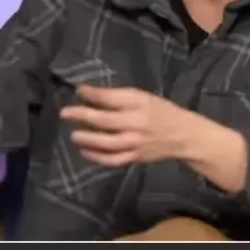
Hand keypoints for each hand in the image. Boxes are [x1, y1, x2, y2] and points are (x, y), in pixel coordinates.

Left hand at [60, 87, 192, 167]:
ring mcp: (136, 143)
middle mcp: (137, 124)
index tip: (78, 90)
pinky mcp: (136, 157)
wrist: (184, 136)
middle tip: (65, 113)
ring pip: (107, 143)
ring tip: (74, 135)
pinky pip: (113, 159)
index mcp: (140, 105)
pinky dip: (97, 157)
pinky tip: (85, 151)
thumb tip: (87, 93)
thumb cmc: (162, 112)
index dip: (93, 94)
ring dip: (88, 139)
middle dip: (82, 116)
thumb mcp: (143, 98)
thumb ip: (117, 97)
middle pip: (105, 121)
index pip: (112, 99)